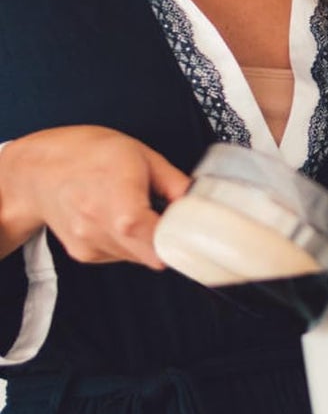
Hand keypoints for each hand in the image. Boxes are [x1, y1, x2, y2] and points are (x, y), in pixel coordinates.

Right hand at [0, 126, 191, 268]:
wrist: (38, 170)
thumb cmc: (91, 156)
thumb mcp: (143, 156)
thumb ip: (176, 184)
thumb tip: (204, 202)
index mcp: (120, 206)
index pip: (159, 242)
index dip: (182, 241)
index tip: (194, 234)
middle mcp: (101, 231)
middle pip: (153, 255)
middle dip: (169, 241)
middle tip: (170, 218)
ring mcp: (90, 245)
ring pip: (139, 257)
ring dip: (148, 241)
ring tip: (136, 209)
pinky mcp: (84, 254)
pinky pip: (121, 255)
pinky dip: (129, 242)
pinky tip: (117, 217)